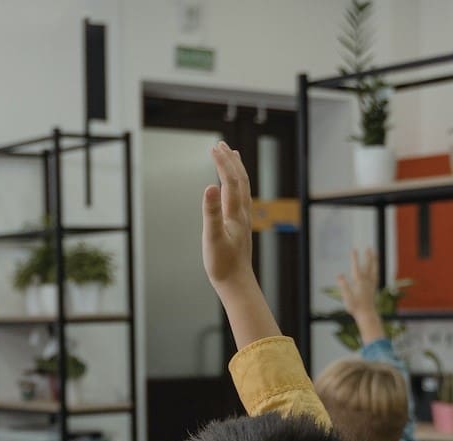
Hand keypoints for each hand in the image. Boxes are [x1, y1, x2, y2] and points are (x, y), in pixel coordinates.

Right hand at [201, 141, 256, 296]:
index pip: (230, 181)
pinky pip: (240, 198)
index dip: (222, 163)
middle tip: (222, 145)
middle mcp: (242, 213)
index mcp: (235, 213)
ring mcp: (243, 219)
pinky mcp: (240, 227)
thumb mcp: (212, 238)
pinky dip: (236, 185)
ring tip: (232, 157)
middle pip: (240, 180)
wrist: (237, 283)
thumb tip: (209, 187)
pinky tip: (231, 188)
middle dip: (230, 161)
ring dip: (236, 170)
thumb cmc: (223, 264)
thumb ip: (211, 212)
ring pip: (243, 188)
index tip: (214, 147)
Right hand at [336, 248, 385, 343]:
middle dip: (368, 256)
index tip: (354, 249)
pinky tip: (375, 268)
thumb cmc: (355, 307)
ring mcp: (371, 284)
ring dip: (374, 260)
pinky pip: (375, 275)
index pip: (356, 267)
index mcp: (359, 282)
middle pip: (368, 266)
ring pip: (374, 269)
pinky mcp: (373, 288)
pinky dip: (375, 269)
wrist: (367, 315)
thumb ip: (343, 285)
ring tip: (375, 253)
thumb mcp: (346, 297)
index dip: (354, 258)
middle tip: (368, 247)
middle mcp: (367, 281)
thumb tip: (339, 275)